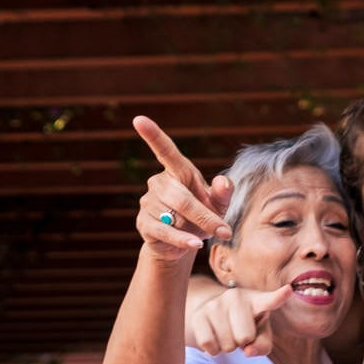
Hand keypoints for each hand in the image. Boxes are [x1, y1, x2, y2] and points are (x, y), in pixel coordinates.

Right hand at [133, 115, 233, 263]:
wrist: (184, 243)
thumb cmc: (203, 215)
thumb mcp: (218, 204)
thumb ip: (224, 192)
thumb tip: (223, 181)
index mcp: (178, 171)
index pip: (165, 150)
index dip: (152, 135)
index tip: (138, 119)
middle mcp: (159, 182)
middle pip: (181, 198)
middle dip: (205, 216)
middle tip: (225, 231)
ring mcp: (148, 202)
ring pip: (175, 217)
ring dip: (194, 229)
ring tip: (200, 235)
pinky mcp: (143, 222)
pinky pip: (164, 232)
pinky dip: (182, 240)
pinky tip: (193, 245)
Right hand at [189, 281, 293, 357]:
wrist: (213, 315)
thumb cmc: (245, 326)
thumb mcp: (260, 335)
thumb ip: (262, 346)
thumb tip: (248, 351)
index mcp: (257, 300)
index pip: (270, 300)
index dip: (279, 296)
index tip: (288, 290)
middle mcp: (236, 297)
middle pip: (245, 337)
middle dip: (242, 343)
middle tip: (239, 333)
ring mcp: (216, 304)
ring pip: (226, 344)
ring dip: (227, 346)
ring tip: (227, 333)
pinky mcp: (199, 315)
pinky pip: (209, 344)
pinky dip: (213, 349)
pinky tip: (215, 337)